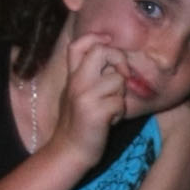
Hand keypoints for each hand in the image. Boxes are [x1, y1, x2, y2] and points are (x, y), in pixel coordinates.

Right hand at [48, 32, 128, 169]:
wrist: (69, 152)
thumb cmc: (78, 124)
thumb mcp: (75, 94)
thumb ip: (88, 76)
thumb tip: (112, 60)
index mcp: (72, 77)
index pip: (78, 45)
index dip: (95, 37)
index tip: (108, 41)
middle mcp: (76, 82)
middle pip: (102, 51)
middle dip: (119, 60)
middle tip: (121, 75)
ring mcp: (84, 97)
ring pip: (117, 80)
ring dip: (120, 95)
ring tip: (109, 108)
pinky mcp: (95, 112)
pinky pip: (120, 102)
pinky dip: (119, 113)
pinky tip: (109, 121)